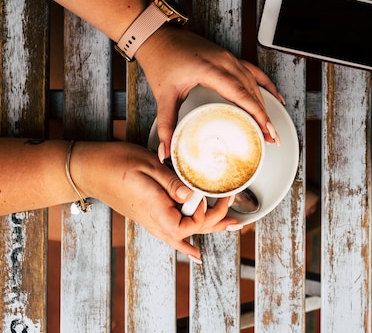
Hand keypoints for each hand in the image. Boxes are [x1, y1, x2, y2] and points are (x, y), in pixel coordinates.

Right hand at [71, 141, 239, 260]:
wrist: (89, 169)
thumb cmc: (116, 163)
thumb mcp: (148, 167)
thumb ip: (173, 183)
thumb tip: (194, 196)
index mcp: (157, 211)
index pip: (191, 224)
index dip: (207, 212)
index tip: (216, 193)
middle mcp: (155, 221)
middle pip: (192, 231)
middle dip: (217, 223)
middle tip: (238, 218)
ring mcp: (151, 221)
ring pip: (184, 234)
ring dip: (208, 229)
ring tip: (230, 228)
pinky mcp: (149, 215)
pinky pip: (171, 233)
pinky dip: (185, 242)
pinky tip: (192, 252)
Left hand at [135, 26, 284, 159]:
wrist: (158, 36)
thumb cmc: (161, 60)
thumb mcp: (163, 95)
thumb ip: (165, 125)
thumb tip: (164, 150)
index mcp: (210, 69)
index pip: (240, 93)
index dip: (256, 113)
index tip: (266, 129)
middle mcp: (224, 61)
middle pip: (252, 91)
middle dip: (264, 116)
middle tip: (271, 137)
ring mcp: (229, 58)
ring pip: (254, 83)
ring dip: (265, 105)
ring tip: (270, 127)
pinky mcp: (229, 58)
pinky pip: (254, 71)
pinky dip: (266, 85)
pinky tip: (275, 97)